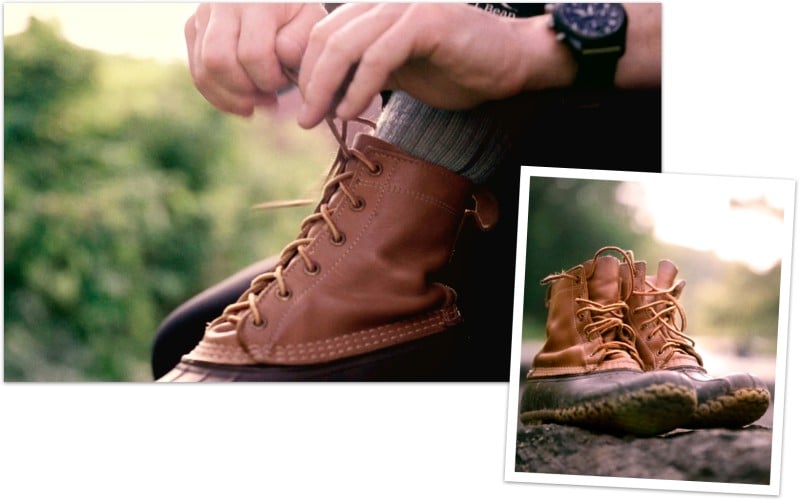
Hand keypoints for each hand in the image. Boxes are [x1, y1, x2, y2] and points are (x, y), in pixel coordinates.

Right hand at [185, 2, 326, 115]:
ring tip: (255, 103)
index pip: (252, 54)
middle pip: (218, 61)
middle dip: (245, 91)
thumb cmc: (296, 14)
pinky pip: (197, 74)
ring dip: (231, 98)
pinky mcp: (192, 29)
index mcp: (257, 2)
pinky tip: (241, 101)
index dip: (269, 79)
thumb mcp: (310, 22)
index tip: (284, 81)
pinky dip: (218, 96)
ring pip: (203, 71)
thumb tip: (280, 56)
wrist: (272, 0)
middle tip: (268, 97)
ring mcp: (203, 15)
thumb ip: (300, 42)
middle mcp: (223, 4)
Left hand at [296, 3, 553, 127]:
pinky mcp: (424, 22)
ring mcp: (404, 8)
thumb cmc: (457, 67)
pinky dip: (359, 88)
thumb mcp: (398, 72)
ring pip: (344, 45)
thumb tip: (326, 97)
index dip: (306, 71)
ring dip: (325, 88)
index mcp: (374, 10)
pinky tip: (352, 112)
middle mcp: (384, 1)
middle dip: (309, 82)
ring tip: (319, 119)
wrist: (509, 61)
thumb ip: (363, 74)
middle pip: (325, 37)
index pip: (322, 34)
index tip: (305, 107)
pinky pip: (377, 57)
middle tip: (304, 119)